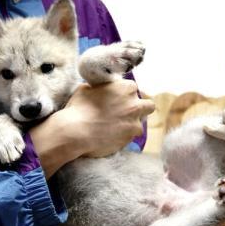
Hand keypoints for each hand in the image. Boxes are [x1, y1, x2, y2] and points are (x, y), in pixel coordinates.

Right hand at [30, 79, 154, 176]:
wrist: (76, 131)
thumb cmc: (79, 108)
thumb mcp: (86, 88)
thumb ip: (100, 87)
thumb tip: (101, 88)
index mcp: (125, 88)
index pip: (133, 88)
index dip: (125, 94)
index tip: (118, 99)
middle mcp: (134, 104)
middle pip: (148, 105)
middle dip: (140, 108)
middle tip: (126, 112)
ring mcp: (134, 122)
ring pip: (141, 122)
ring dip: (133, 123)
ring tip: (118, 127)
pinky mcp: (130, 138)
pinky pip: (133, 136)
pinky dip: (126, 136)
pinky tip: (114, 136)